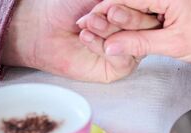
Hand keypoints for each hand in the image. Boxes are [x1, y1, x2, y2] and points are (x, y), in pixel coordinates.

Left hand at [1, 0, 156, 82]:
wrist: (45, 27)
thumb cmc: (68, 6)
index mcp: (133, 9)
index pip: (146, 9)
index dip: (133, 5)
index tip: (113, 4)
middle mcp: (134, 30)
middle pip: (146, 26)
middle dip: (123, 18)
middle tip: (105, 13)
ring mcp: (128, 49)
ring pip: (134, 42)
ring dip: (109, 31)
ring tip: (88, 24)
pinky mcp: (118, 68)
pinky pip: (122, 59)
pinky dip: (103, 47)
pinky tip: (86, 38)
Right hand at [82, 0, 190, 62]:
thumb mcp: (174, 44)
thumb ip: (139, 43)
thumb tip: (111, 46)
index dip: (102, 12)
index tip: (85, 24)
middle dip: (105, 14)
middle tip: (85, 28)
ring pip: (133, 3)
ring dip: (117, 17)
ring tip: (97, 30)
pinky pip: (144, 5)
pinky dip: (131, 17)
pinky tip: (117, 29)